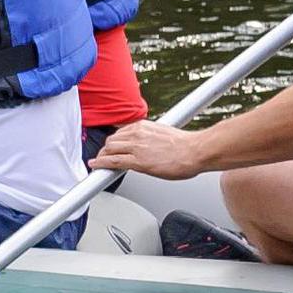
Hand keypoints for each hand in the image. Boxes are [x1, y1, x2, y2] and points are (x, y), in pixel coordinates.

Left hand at [92, 122, 214, 182]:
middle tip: (104, 157)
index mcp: (144, 126)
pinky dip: (101, 164)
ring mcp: (137, 147)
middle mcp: (138, 133)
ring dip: (102, 157)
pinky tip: (96, 166)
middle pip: (112, 140)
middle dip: (106, 149)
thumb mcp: (165, 135)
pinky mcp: (138, 161)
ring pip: (109, 149)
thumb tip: (149, 146)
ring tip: (100, 164)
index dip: (114, 142)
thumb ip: (152, 138)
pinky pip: (113, 161)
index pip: (121, 132)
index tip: (112, 147)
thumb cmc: (187, 146)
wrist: (196, 151)